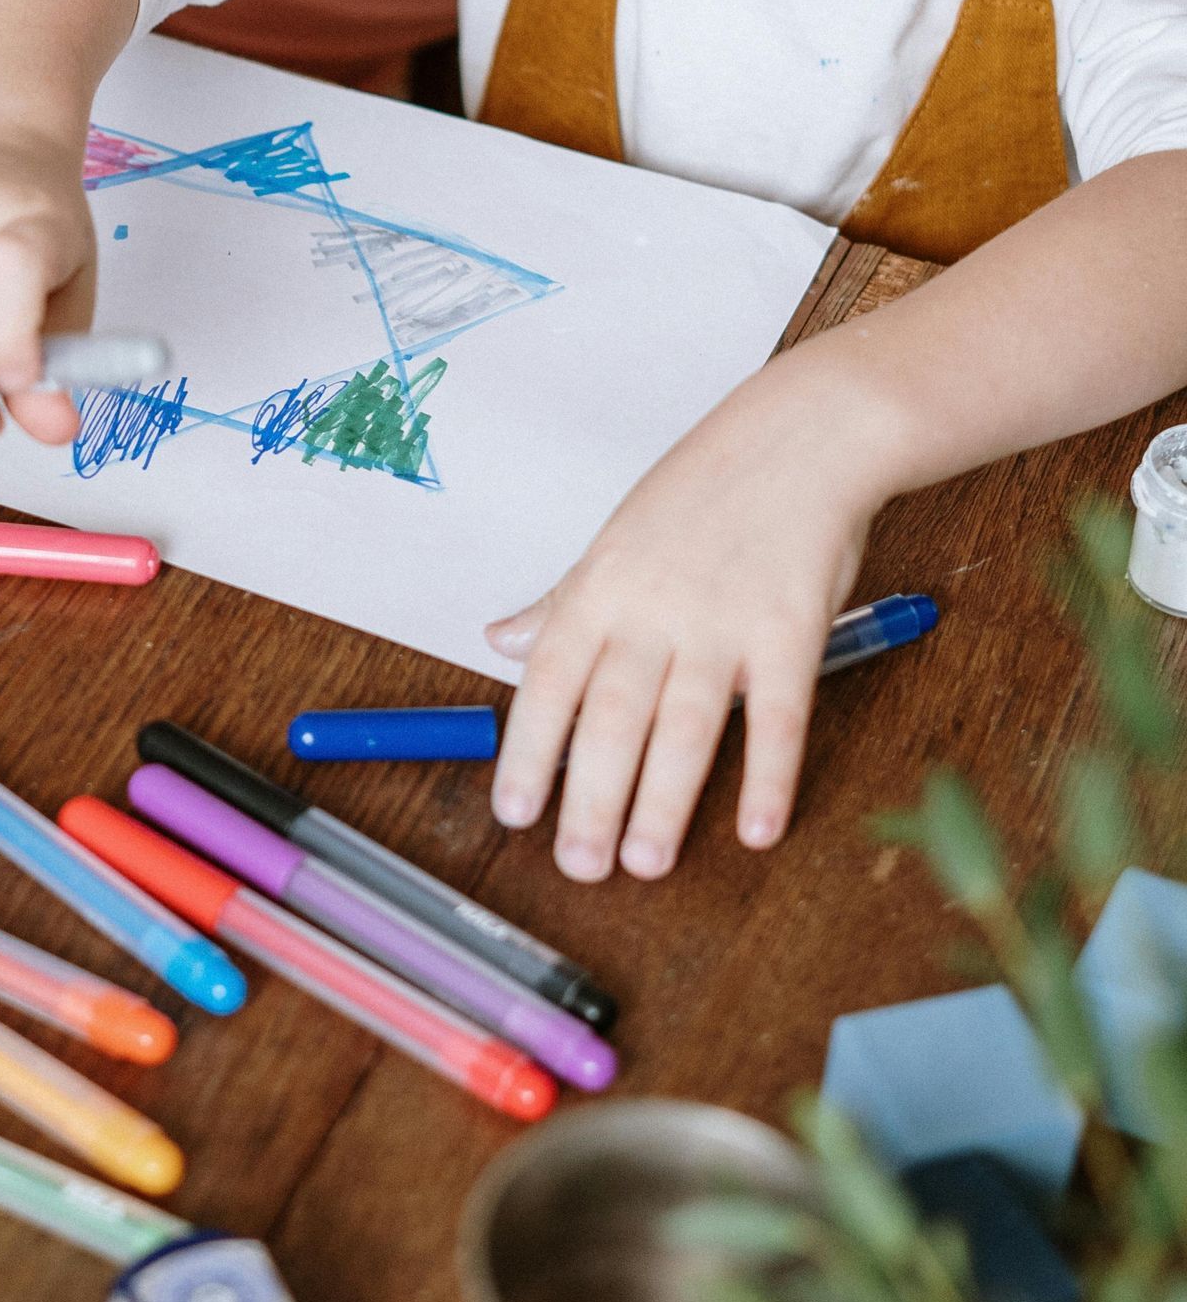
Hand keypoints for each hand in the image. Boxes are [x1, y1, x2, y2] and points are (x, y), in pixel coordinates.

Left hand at [484, 355, 899, 880]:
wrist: (802, 435)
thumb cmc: (707, 488)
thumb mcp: (618, 537)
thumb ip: (564, 600)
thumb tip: (499, 640)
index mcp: (602, 586)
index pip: (549, 680)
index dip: (529, 751)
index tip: (513, 812)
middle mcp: (654, 609)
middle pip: (612, 716)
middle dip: (590, 798)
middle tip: (577, 866)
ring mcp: (724, 621)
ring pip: (685, 726)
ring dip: (664, 802)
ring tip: (646, 863)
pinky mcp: (793, 631)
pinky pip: (780, 716)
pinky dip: (769, 775)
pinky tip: (758, 827)